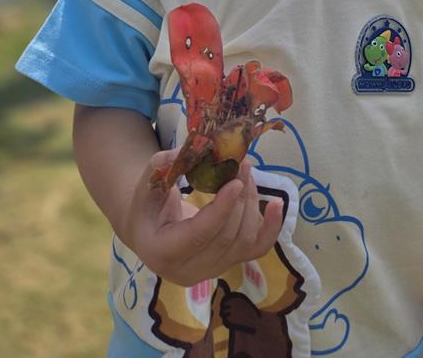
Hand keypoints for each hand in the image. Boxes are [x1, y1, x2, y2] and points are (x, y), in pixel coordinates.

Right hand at [124, 149, 282, 286]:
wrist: (150, 230)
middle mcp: (189, 270)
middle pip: (226, 237)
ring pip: (244, 242)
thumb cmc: (146, 206)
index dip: (220, 210)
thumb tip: (181, 152)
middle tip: (242, 165)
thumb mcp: (145, 185)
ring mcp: (212, 270)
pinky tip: (277, 204)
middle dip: (239, 199)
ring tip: (247, 172)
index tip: (235, 182)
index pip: (198, 235)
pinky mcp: (229, 262)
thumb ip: (159, 168)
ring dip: (251, 204)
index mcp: (163, 252)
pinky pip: (257, 249)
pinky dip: (271, 228)